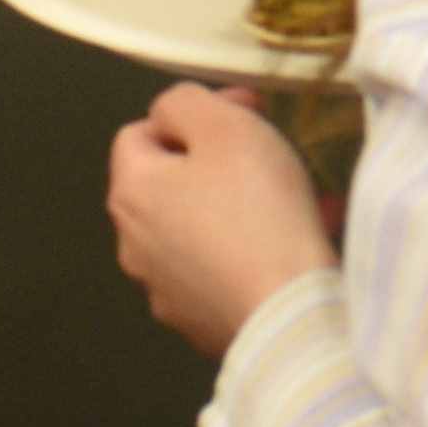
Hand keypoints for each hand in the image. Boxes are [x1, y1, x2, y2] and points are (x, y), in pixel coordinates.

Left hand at [107, 84, 335, 360]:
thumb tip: (175, 113)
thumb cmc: (256, 208)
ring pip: (199, 231)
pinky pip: (222, 272)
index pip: (139, 133)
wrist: (286, 310)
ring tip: (296, 203)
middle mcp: (134, 245)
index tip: (247, 110)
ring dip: (238, 210)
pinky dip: (249, 253)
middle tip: (271, 155)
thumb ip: (184, 102)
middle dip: (217, 164)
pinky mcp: (200, 324)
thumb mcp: (223, 126)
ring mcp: (165, 291)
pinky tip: (295, 248)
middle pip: (170, 185)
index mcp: (131, 192)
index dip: (191, 114)